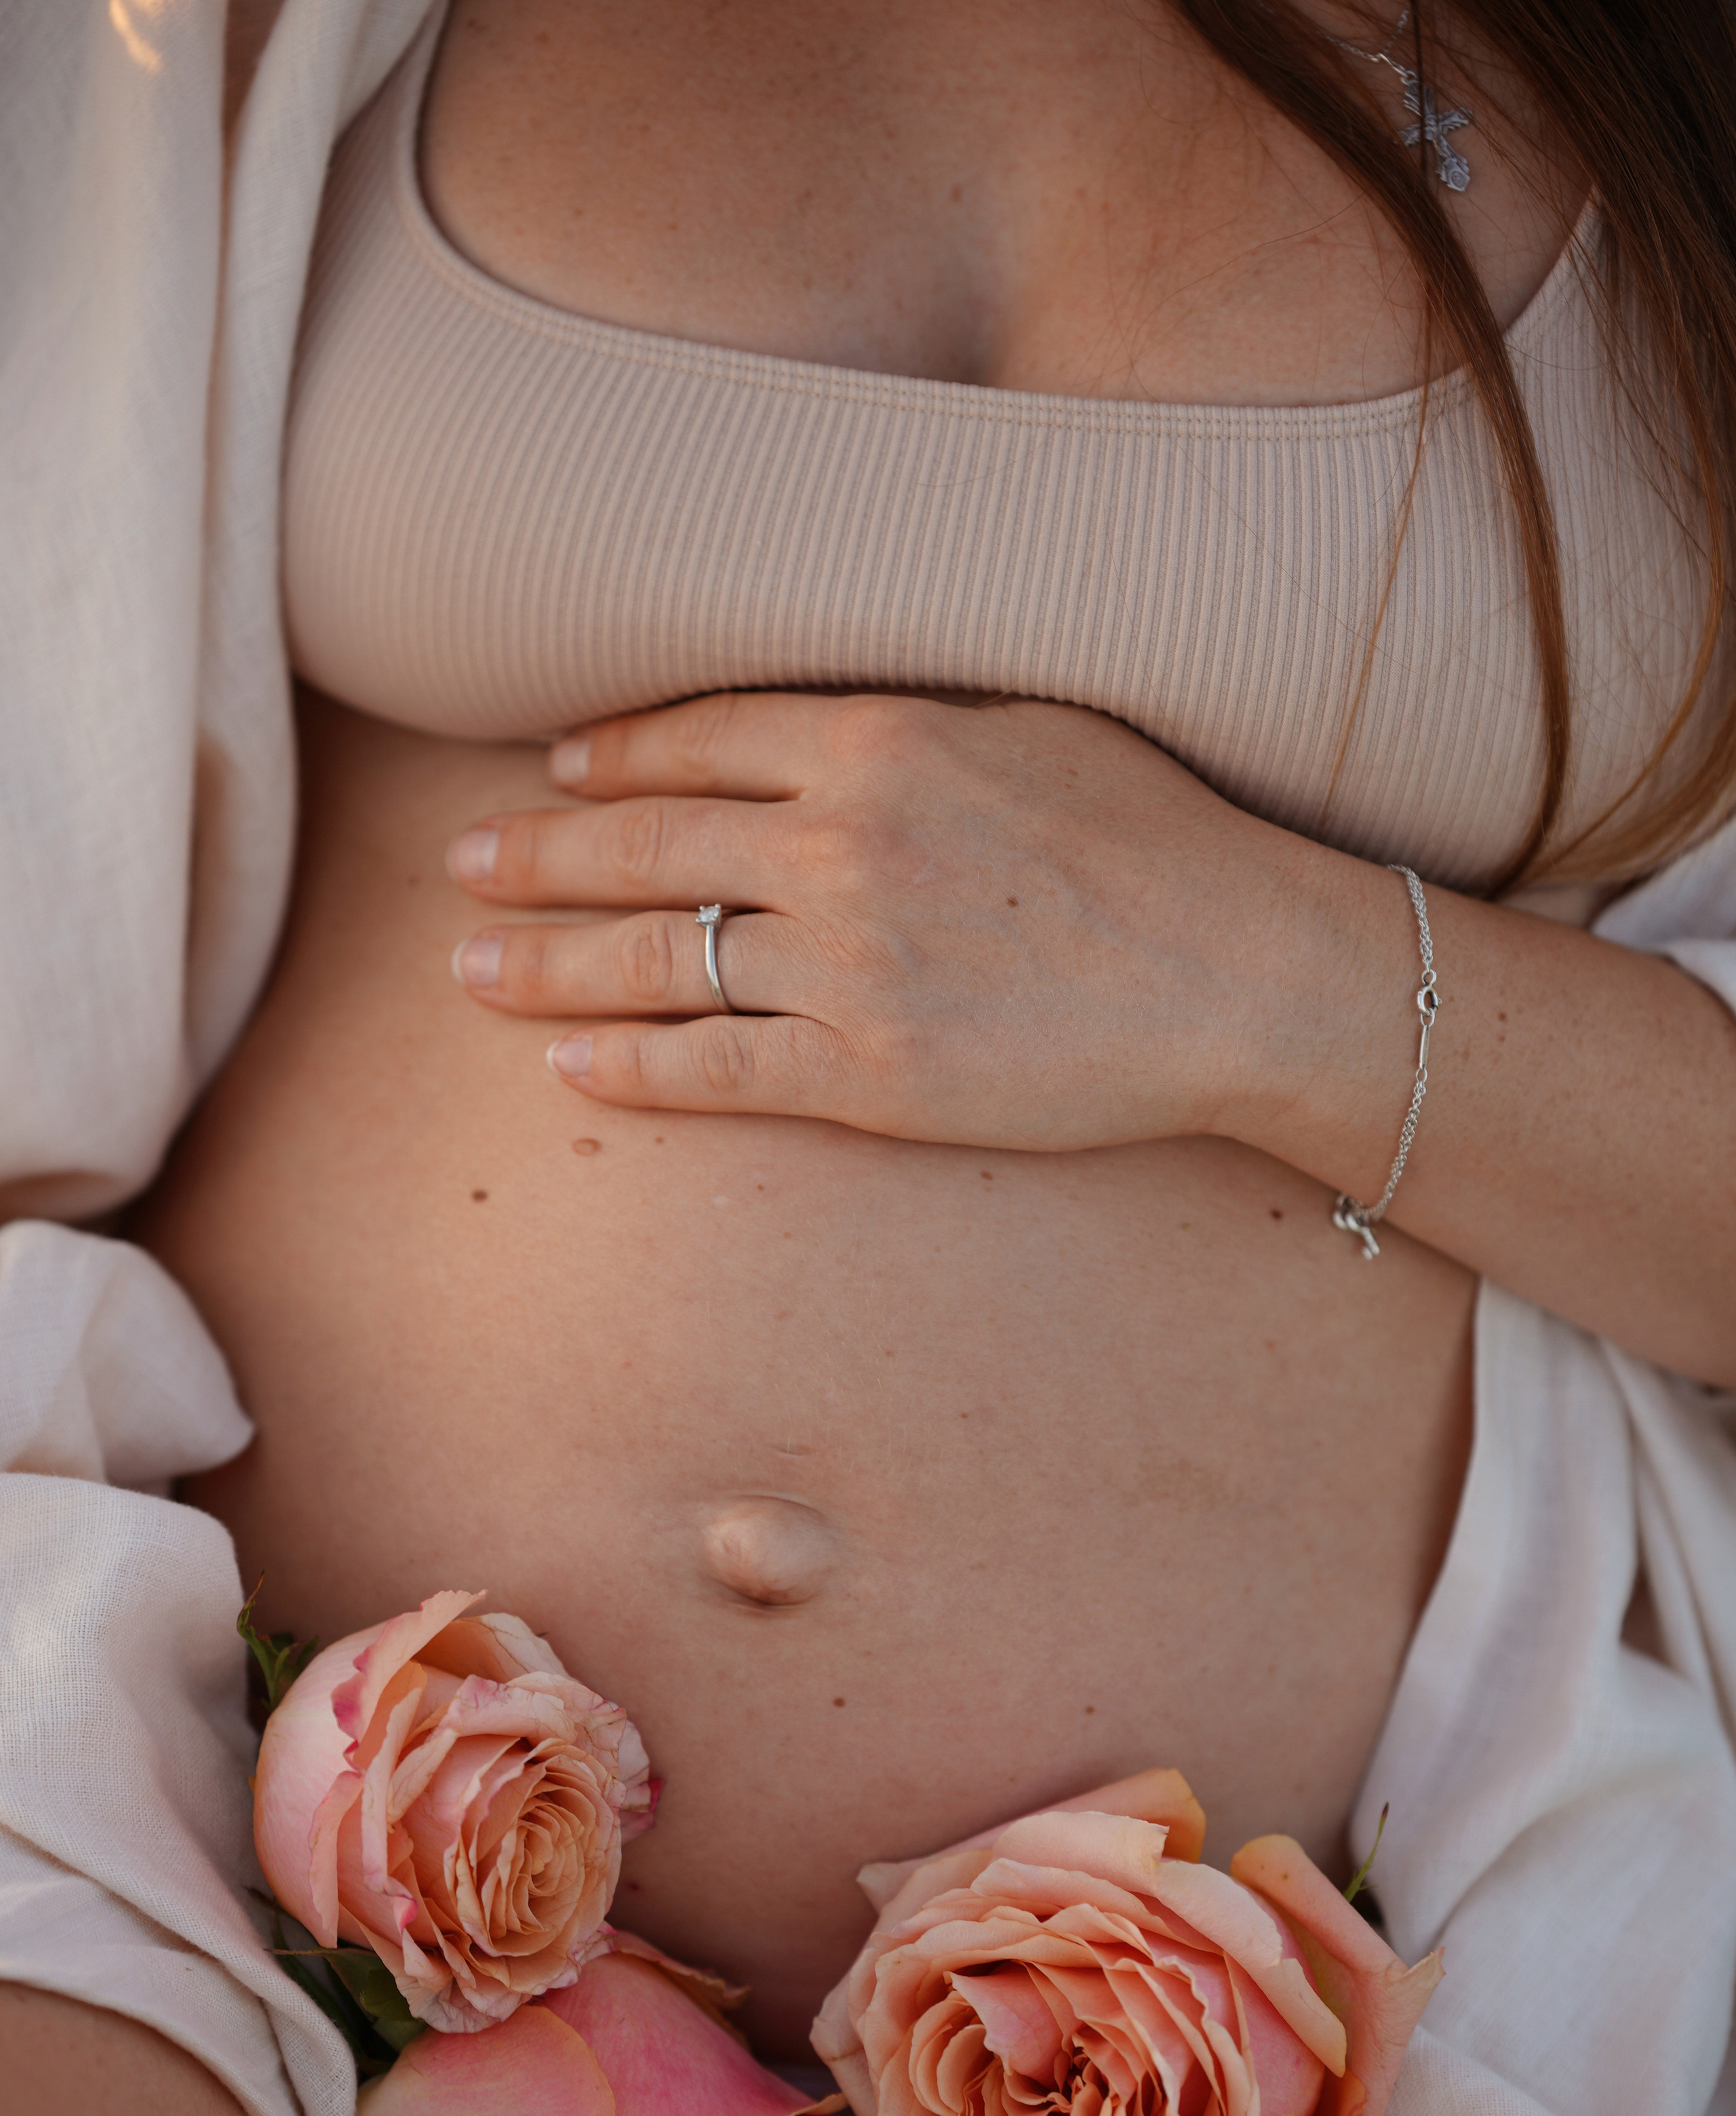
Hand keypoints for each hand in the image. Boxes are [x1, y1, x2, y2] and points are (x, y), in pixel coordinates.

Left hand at [444, 691, 1303, 1149]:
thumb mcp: (1034, 728)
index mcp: (881, 742)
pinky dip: (632, 1070)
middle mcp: (842, 845)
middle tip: (464, 862)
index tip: (555, 771)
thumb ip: (912, 723)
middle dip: (538, 856)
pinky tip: (569, 1070)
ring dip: (548, 964)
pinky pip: (716, 1068)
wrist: (1242, 972)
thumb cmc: (1161, 842)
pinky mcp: (869, 1076)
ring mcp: (849, 966)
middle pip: (646, 846)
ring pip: (656, 961)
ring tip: (473, 969)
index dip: (612, 757)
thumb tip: (825, 726)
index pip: (701, 740)